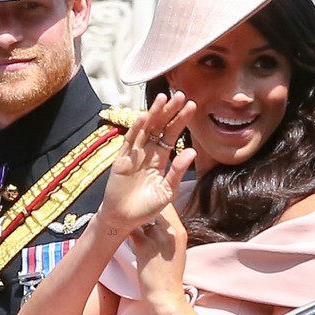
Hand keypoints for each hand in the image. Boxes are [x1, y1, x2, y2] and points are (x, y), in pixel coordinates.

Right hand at [99, 91, 196, 231]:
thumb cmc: (146, 207)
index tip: (192, 106)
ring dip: (154, 114)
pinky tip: (144, 117)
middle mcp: (147, 152)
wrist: (124, 219)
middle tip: (180, 95)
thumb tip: (192, 151)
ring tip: (163, 98)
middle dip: (170, 111)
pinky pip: (129, 142)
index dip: (181, 120)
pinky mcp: (121, 160)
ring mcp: (134, 154)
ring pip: (145, 129)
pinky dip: (135, 129)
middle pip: (160, 127)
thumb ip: (178, 172)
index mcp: (160, 158)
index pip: (172, 134)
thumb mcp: (167, 191)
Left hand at [131, 203, 188, 310]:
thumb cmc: (168, 275)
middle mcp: (171, 232)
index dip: (155, 203)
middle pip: (157, 207)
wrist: (166, 296)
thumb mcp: (175, 250)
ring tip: (123, 215)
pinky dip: (126, 229)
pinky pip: (133, 231)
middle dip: (143, 206)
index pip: (168, 206)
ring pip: (143, 217)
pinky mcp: (144, 247)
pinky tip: (119, 228)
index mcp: (179, 232)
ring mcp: (158, 239)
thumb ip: (168, 234)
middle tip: (131, 205)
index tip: (144, 204)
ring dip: (133, 216)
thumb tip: (155, 222)